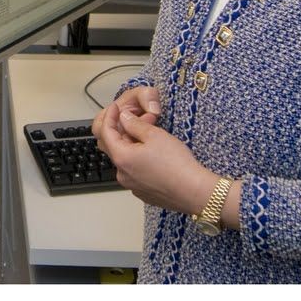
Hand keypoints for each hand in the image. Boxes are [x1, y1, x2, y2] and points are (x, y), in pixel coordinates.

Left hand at [98, 108, 220, 215]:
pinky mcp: (144, 194)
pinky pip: (135, 174)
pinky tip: (154, 157)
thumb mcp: (154, 134)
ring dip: (131, 148)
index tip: (115, 107)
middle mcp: (123, 175)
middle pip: (114, 148)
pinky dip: (139, 162)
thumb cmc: (175, 162)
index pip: (106, 133)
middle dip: (121, 132)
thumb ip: (134, 124)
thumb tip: (123, 118)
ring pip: (125, 161)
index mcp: (121, 158)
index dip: (110, 117)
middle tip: (135, 121)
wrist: (195, 191)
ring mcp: (133, 187)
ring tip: (148, 138)